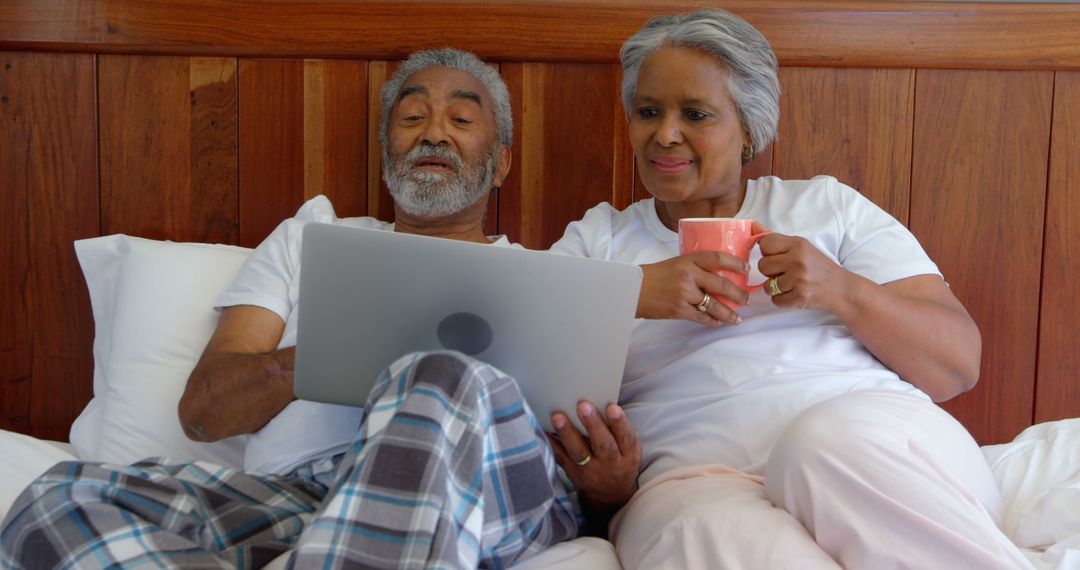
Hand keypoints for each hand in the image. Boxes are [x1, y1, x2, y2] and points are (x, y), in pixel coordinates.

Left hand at [548, 402, 641, 519]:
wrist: (610, 494)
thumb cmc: (620, 461)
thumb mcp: (630, 449)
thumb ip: (621, 431)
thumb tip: (605, 403)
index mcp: (627, 455)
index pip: (626, 438)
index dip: (619, 423)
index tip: (612, 408)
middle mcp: (609, 463)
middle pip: (603, 446)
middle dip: (593, 425)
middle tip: (583, 406)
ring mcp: (589, 470)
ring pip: (578, 453)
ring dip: (567, 434)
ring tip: (558, 417)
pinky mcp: (572, 472)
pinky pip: (560, 457)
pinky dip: (552, 443)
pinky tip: (544, 428)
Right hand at [637, 252, 749, 325]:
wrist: (633, 289)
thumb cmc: (654, 275)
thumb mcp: (675, 263)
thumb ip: (694, 267)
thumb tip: (716, 275)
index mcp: (687, 261)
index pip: (717, 258)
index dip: (735, 263)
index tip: (746, 268)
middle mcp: (688, 276)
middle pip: (721, 285)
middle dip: (738, 294)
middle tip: (747, 299)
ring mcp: (684, 294)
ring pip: (714, 305)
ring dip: (729, 313)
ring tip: (737, 318)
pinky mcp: (679, 310)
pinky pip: (701, 317)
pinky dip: (711, 320)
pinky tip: (718, 322)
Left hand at [757, 232, 850, 311]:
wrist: (841, 288)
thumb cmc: (818, 266)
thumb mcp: (801, 247)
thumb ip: (776, 239)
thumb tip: (753, 226)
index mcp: (798, 244)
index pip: (765, 243)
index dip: (767, 252)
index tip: (777, 256)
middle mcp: (798, 260)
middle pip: (762, 266)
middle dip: (770, 272)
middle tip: (785, 272)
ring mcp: (799, 279)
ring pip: (767, 286)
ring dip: (776, 287)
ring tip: (791, 283)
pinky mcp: (800, 297)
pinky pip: (776, 300)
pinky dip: (783, 299)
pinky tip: (794, 293)